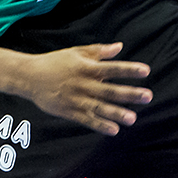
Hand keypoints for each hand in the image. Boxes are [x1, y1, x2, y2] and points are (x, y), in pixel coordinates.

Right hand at [25, 43, 151, 134]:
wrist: (30, 76)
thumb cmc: (56, 61)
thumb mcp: (77, 52)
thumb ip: (99, 51)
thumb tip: (119, 46)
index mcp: (87, 67)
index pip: (112, 68)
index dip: (129, 69)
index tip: (146, 71)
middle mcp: (83, 84)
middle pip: (110, 89)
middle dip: (130, 93)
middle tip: (148, 96)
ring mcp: (76, 99)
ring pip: (100, 108)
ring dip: (117, 113)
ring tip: (133, 118)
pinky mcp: (69, 111)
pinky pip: (87, 120)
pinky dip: (100, 125)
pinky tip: (114, 130)